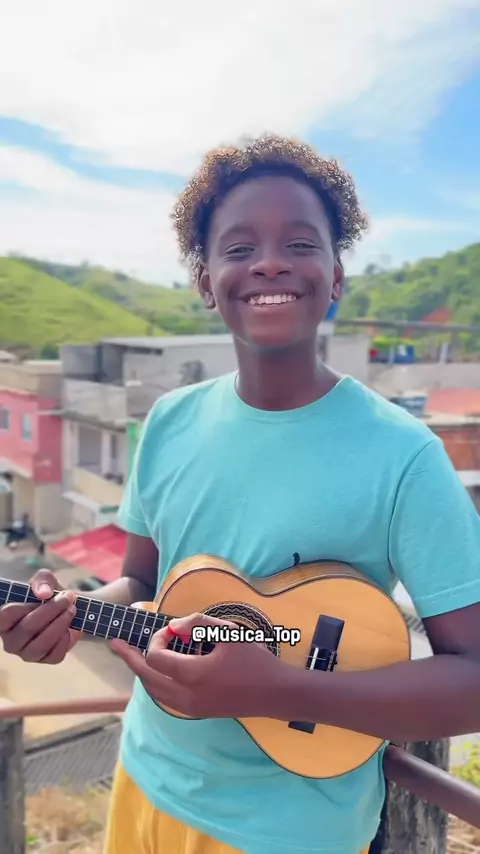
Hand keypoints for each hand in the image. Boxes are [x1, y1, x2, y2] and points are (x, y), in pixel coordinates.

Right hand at [0, 569, 78, 664]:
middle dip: (51, 611)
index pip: (6, 615)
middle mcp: (10, 640)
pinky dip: (66, 639)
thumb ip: (42, 581)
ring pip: (41, 645)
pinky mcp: (44, 660)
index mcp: (3, 620)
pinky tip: (70, 628)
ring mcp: (26, 653)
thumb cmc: (48, 594)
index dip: (27, 606)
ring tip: (71, 609)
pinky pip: (55, 655)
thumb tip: (44, 594)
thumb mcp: (44, 580)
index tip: (48, 595)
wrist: (68, 608)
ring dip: (60, 624)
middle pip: (27, 628)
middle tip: (68, 598)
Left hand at [109, 612, 296, 719]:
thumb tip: (174, 627)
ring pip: (153, 691)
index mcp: (193, 675)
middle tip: (114, 644)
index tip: (169, 629)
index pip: (156, 657)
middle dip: (130, 658)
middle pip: (146, 677)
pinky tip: (155, 672)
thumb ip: (198, 624)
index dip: (155, 640)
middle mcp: (186, 696)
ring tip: (131, 657)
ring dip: (141, 673)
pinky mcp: (197, 712)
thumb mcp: (228, 633)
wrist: (275, 693)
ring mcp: (190, 708)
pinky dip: (154, 684)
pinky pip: (165, 699)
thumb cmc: (254, 660)